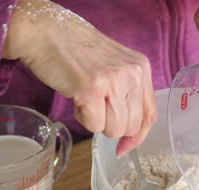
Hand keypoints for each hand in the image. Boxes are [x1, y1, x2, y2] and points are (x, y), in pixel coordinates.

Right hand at [2, 0, 156, 156]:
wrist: (48, 33)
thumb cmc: (79, 54)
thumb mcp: (116, 69)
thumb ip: (128, 97)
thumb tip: (129, 139)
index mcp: (142, 69)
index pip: (150, 115)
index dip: (137, 136)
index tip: (124, 147)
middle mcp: (133, 74)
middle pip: (132, 127)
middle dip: (111, 125)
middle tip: (96, 105)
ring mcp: (114, 81)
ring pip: (114, 129)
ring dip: (97, 122)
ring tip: (86, 99)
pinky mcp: (92, 89)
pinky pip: (94, 125)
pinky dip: (83, 118)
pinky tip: (77, 98)